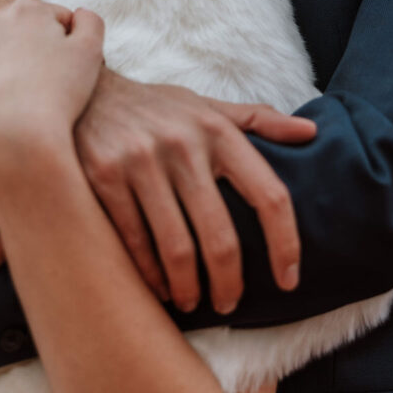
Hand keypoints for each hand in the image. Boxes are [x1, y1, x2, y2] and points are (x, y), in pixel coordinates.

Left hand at [0, 0, 104, 147]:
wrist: (19, 133)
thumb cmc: (60, 92)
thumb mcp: (92, 52)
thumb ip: (91, 22)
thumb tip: (80, 15)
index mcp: (32, 9)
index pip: (60, 19)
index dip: (73, 43)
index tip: (75, 67)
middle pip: (26, 21)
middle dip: (40, 38)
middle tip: (53, 73)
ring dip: (1, 27)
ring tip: (14, 49)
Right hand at [75, 69, 316, 313]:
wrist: (80, 88)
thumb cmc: (153, 107)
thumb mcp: (205, 106)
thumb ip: (258, 120)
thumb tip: (312, 132)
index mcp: (219, 131)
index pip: (270, 195)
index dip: (286, 244)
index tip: (288, 280)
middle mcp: (184, 144)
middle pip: (221, 236)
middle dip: (229, 283)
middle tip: (229, 305)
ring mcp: (141, 161)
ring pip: (176, 248)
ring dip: (188, 288)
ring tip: (192, 303)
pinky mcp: (103, 176)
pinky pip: (134, 241)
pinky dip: (149, 274)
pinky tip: (158, 288)